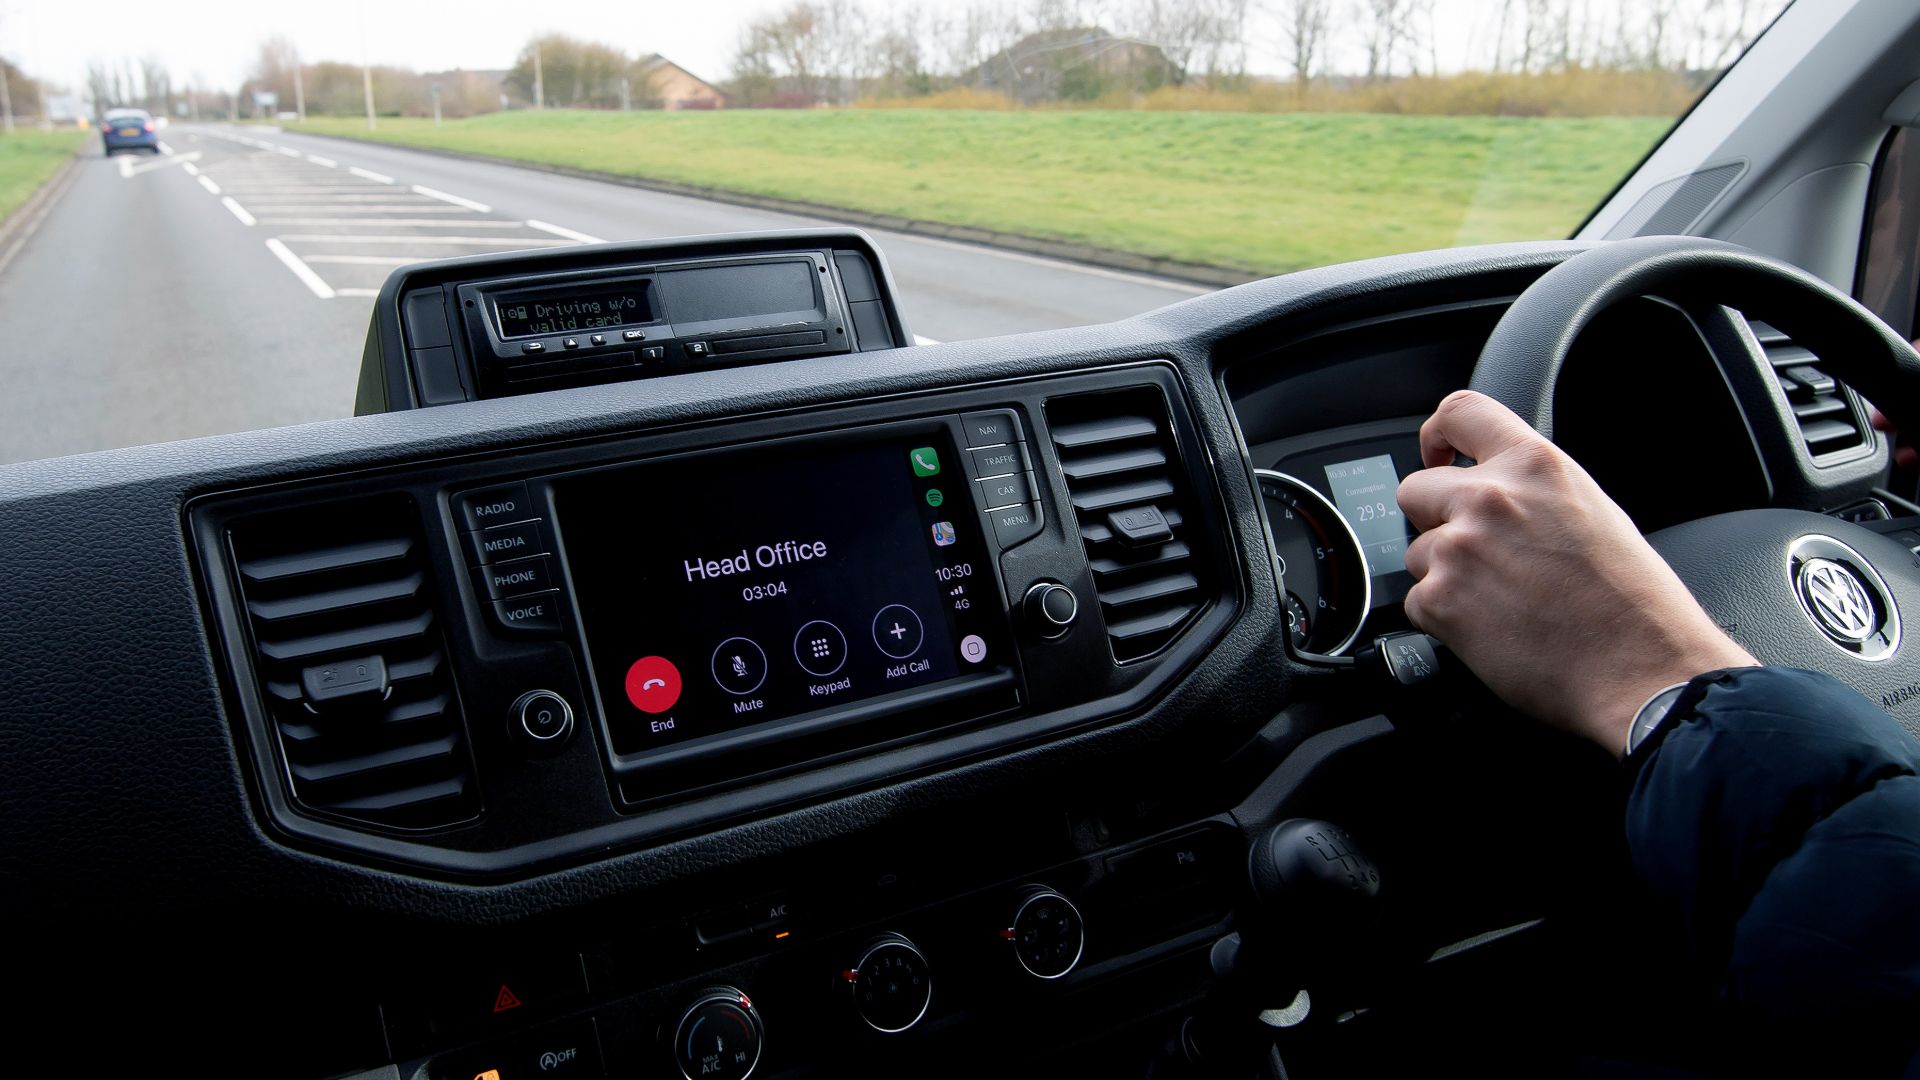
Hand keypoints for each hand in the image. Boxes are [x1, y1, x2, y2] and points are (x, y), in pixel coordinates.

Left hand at [1395, 391, 1756, 753]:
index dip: (1437, 436)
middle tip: (1476, 554)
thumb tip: (1500, 489)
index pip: (1459, 412)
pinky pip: (1417, 602)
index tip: (1437, 456)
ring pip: (1417, 552)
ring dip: (1444, 575)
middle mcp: (1490, 498)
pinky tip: (1491, 629)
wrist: (1641, 669)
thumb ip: (1534, 489)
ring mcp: (1458, 548)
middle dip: (1435, 520)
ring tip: (1499, 601)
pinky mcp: (1440, 600)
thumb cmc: (1633, 602)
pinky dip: (1443, 618)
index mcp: (1534, 465)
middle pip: (1416, 490)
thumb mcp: (1592, 510)